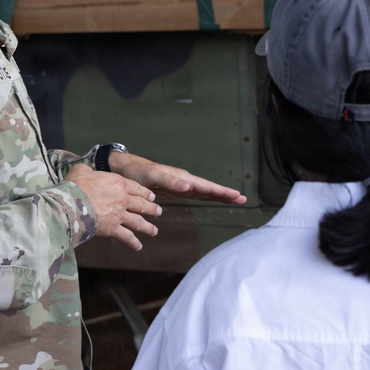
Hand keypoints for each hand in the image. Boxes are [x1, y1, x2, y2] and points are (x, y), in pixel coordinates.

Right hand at [65, 164, 162, 250]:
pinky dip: (133, 242)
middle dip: (151, 208)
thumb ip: (87, 171)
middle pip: (141, 204)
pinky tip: (138, 246)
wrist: (72, 204)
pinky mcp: (113, 228)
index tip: (152, 196)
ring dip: (147, 227)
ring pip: (138, 221)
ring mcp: (120, 215)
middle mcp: (123, 199)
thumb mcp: (81, 171)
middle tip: (159, 211)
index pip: (135, 188)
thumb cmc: (75, 185)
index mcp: (118, 183)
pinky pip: (126, 236)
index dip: (145, 192)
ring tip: (154, 231)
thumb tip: (86, 171)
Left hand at [108, 153, 246, 204]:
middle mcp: (184, 180)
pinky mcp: (175, 190)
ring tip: (235, 200)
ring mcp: (181, 185)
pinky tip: (213, 200)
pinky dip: (206, 197)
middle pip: (210, 189)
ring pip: (205, 192)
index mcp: (182, 177)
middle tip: (243, 200)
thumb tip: (189, 187)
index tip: (236, 195)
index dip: (221, 191)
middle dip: (226, 194)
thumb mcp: (152, 177)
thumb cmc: (138, 172)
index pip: (206, 186)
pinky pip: (195, 195)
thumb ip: (170, 181)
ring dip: (219, 196)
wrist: (126, 169)